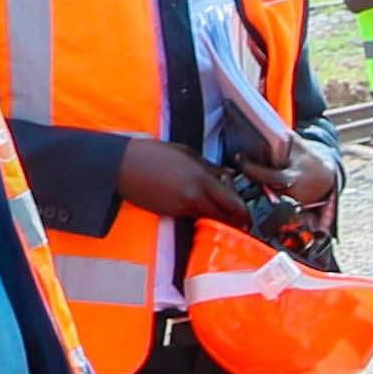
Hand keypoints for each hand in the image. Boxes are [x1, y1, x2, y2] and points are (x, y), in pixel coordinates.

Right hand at [114, 134, 248, 226]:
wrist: (122, 166)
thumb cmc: (153, 154)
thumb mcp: (187, 153)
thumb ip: (211, 167)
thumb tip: (229, 176)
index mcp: (200, 179)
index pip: (232, 203)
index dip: (244, 213)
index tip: (250, 216)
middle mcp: (193, 197)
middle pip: (224, 217)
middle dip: (235, 220)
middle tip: (243, 220)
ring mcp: (181, 208)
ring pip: (208, 218)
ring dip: (217, 216)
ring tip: (221, 208)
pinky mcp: (171, 214)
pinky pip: (193, 216)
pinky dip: (201, 213)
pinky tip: (198, 203)